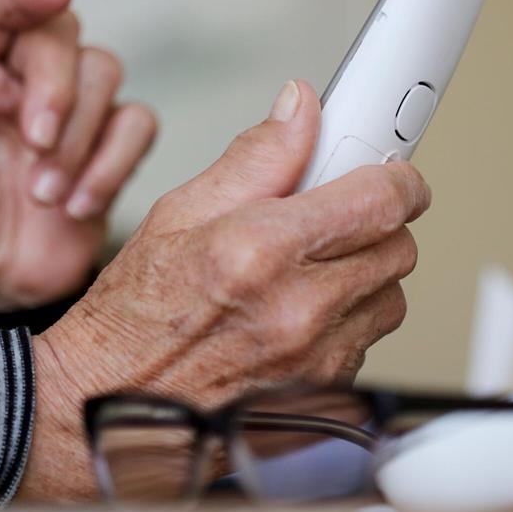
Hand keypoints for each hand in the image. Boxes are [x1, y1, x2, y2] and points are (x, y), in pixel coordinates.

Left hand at [0, 0, 156, 310]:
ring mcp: (73, 112)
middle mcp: (22, 79)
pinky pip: (137, 125)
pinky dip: (114, 165)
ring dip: (80, 138)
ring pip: (105, 72)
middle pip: (62, 34)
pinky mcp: (110, 147)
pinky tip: (78, 206)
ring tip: (45, 196)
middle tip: (35, 144)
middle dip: (57, 88)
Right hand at [19, 80, 430, 500]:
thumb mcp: (179, 213)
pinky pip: (367, 341)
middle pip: (399, 248)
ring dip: (365, 276)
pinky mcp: (323, 394)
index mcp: (262, 251)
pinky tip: (299, 315)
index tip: (393, 175)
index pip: (381, 201)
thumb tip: (301, 110)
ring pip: (390, 298)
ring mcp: (316, 360)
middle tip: (336, 218)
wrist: (113, 402)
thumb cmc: (136, 315)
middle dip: (376, 225)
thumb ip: (255, 157)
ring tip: (310, 271)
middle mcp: (299, 310)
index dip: (398, 180)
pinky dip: (348, 322)